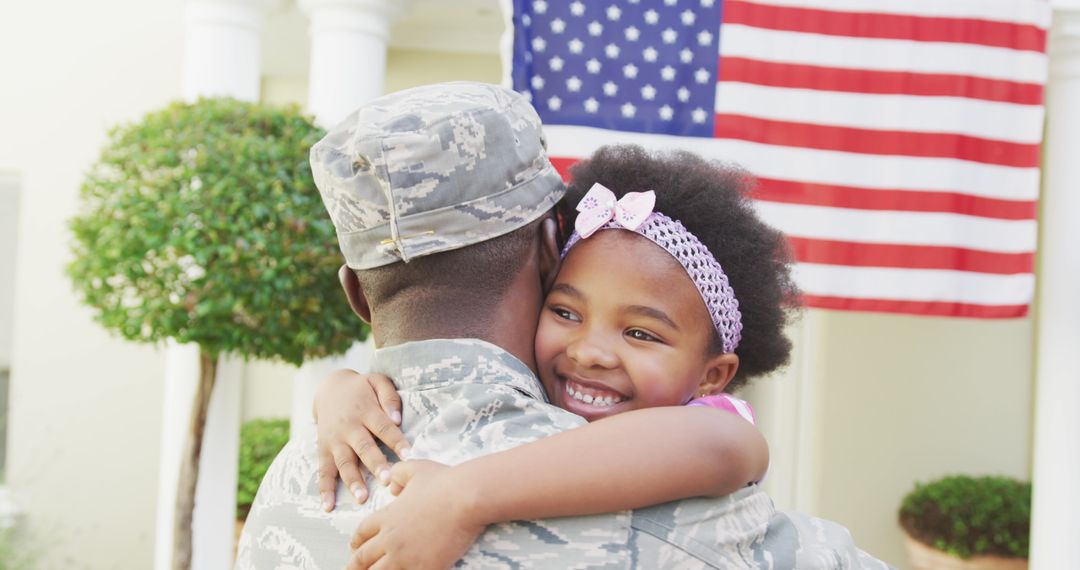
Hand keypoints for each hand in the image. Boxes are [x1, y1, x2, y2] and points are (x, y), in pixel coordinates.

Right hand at [313, 369, 410, 510]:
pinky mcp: (324, 450)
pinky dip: (324, 489)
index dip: (396, 441)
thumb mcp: (377, 381)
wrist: (330, 389)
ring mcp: (335, 440)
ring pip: (344, 463)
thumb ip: (389, 396)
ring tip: (362, 498)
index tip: (408, 455)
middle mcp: (349, 427)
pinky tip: (328, 506)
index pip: (383, 427)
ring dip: (353, 481)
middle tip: (387, 481)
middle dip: (375, 465)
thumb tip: (397, 418)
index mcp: (366, 411)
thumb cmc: (362, 389)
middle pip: (364, 447)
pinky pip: (323, 471)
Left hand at [347, 460, 484, 569]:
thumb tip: (391, 485)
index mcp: (387, 516)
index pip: (361, 533)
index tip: (354, 548)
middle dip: (355, 566)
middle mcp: (390, 538)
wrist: (466, 498)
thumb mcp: (415, 468)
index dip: (355, 543)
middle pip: (362, 558)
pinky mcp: (423, 568)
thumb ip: (398, 474)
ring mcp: (405, 555)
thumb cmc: (445, 482)